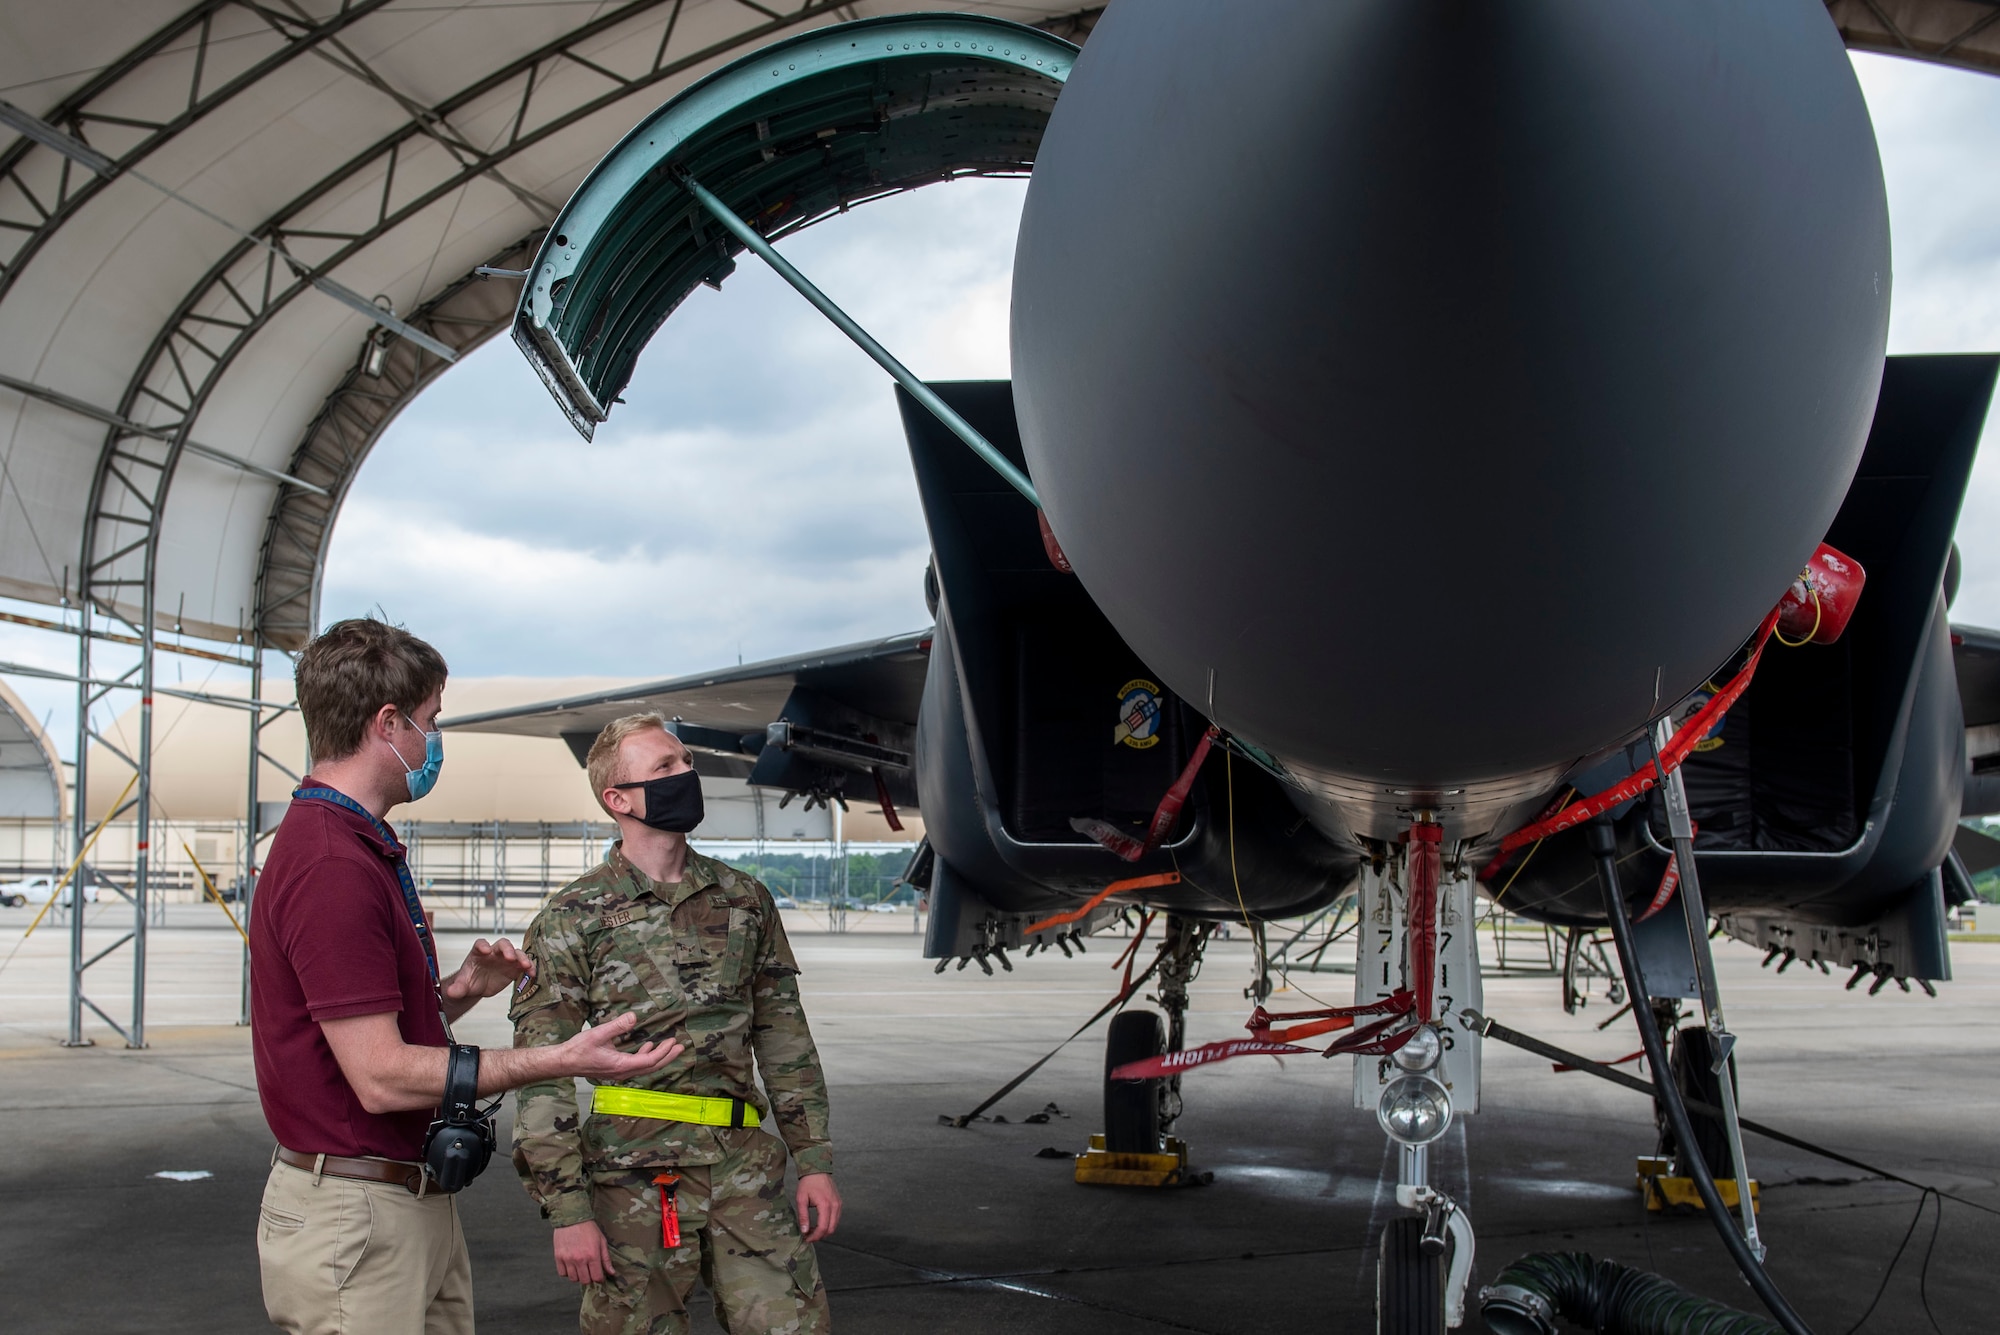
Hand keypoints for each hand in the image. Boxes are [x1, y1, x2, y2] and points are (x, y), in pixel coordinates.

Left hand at [444, 937, 531, 1001]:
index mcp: (478, 953)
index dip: (483, 945)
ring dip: (522, 957)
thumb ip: (457, 988)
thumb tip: (451, 992)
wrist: (478, 986)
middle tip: (510, 957)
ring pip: (516, 952)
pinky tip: (532, 974)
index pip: (480, 944)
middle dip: (507, 949)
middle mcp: (494, 952)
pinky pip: (524, 965)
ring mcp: (506, 959)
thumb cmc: (469, 980)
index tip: (485, 950)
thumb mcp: (461, 985)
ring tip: (526, 966)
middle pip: (502, 944)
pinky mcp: (515, 968)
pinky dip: (530, 968)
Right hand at [553, 1220, 613, 1284]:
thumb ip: (606, 1259)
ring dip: (578, 1276)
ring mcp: (568, 1259)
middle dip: (589, 1278)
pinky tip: (571, 1265)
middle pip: (585, 1281)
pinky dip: (567, 1272)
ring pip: (573, 1279)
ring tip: (580, 1267)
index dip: (600, 1279)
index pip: (597, 1277)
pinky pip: (562, 1273)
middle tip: (590, 1271)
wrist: (572, 1217)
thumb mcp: (601, 1241)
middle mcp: (580, 1259)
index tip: (599, 1275)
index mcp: (592, 1255)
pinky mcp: (558, 1257)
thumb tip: (611, 1273)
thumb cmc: (588, 1228)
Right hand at [559, 1012, 683, 1080]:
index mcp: (621, 1065)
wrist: (563, 1062)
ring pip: (644, 1067)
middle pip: (651, 1067)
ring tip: (669, 1046)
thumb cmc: (578, 1050)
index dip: (663, 1052)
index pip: (649, 1062)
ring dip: (658, 1057)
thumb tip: (633, 1017)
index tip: (673, 1042)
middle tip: (680, 1047)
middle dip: (667, 1057)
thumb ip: (617, 1026)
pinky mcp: (615, 1069)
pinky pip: (636, 1065)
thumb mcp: (598, 1034)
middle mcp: (622, 1072)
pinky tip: (647, 1046)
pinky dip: (645, 1056)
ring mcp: (619, 1073)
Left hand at [795, 1172, 840, 1242]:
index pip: (823, 1228)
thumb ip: (803, 1216)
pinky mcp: (839, 1203)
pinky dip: (828, 1224)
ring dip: (824, 1231)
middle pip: (831, 1229)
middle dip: (820, 1236)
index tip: (806, 1239)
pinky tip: (818, 1222)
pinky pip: (836, 1218)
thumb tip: (804, 1231)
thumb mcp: (801, 1199)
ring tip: (812, 1229)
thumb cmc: (808, 1183)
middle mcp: (835, 1206)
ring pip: (834, 1225)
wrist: (817, 1170)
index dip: (815, 1236)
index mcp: (825, 1205)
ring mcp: (838, 1204)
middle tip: (808, 1236)